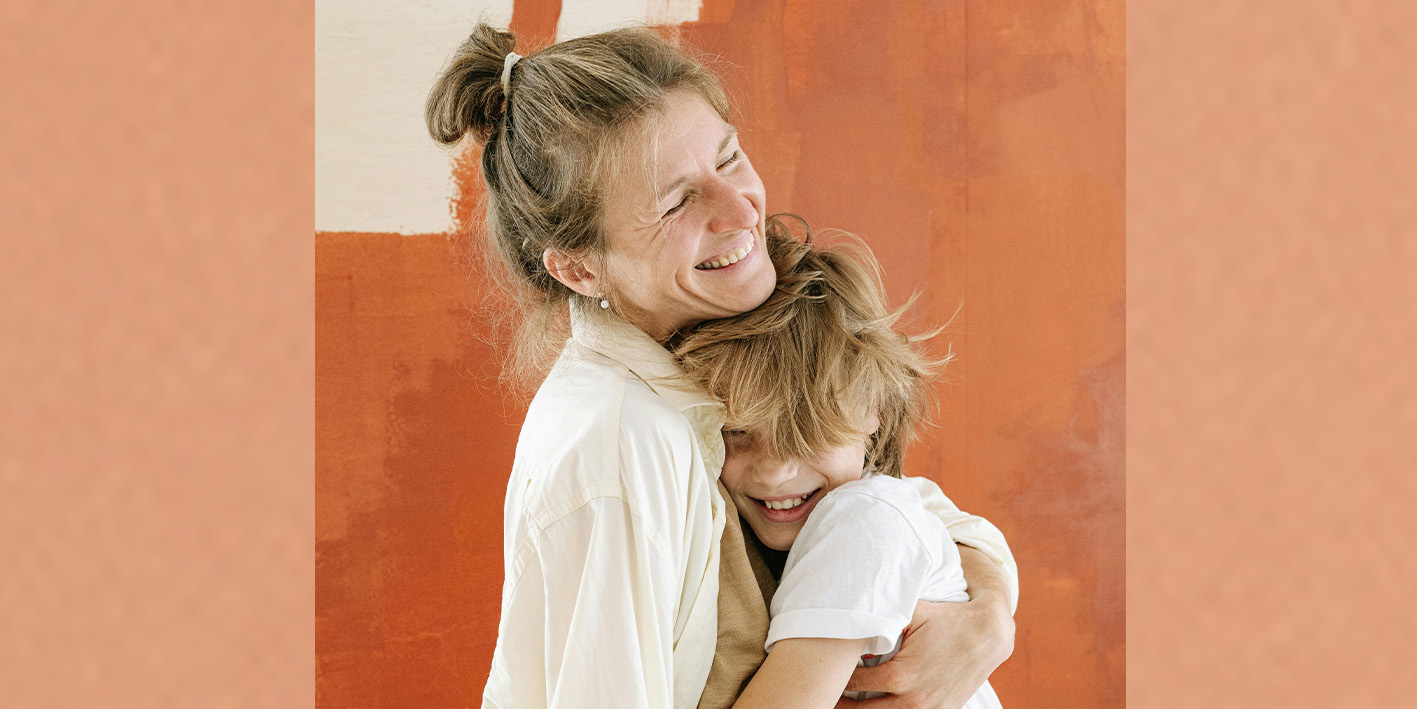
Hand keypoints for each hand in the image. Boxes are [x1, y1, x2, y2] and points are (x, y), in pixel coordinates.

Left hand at [836, 547, 1014, 707]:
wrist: (988, 633)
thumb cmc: (946, 619)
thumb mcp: (911, 611)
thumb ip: (881, 614)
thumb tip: (850, 612)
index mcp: (902, 676)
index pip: (855, 684)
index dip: (837, 679)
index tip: (825, 673)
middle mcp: (914, 699)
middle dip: (843, 705)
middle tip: (826, 695)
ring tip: (847, 703)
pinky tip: (878, 703)